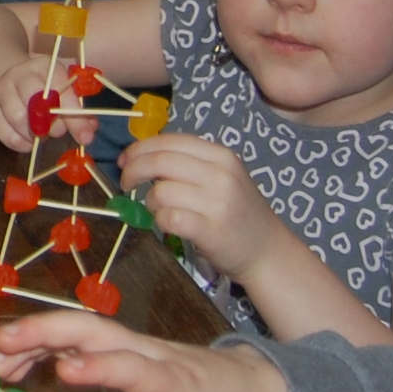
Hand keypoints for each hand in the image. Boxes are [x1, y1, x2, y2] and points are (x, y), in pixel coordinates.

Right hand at [0, 49, 99, 152]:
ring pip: (19, 119)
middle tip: (57, 132)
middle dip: (53, 125)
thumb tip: (88, 132)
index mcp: (43, 66)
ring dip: (36, 135)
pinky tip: (28, 139)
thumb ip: (78, 111)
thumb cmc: (44, 91)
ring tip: (42, 134)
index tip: (86, 136)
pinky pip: (7, 136)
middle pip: (35, 102)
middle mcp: (18, 74)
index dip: (73, 113)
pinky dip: (22, 143)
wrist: (7, 83)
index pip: (59, 87)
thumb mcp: (64, 92)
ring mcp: (0, 92)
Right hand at [0, 314, 289, 391]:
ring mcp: (134, 342)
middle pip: (94, 330)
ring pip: (80, 327)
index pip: (134, 369)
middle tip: (0, 346)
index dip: (102, 367)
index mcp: (170, 383)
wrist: (250, 387)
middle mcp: (148, 353)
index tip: (65, 371)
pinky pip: (79, 335)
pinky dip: (45, 341)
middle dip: (44, 332)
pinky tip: (18, 361)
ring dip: (35, 335)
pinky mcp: (123, 343)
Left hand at [120, 135, 287, 281]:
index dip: (139, 149)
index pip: (168, 141)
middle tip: (126, 184)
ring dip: (148, 201)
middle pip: (160, 162)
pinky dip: (159, 220)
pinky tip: (167, 224)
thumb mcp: (221, 176)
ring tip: (157, 209)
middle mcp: (221, 175)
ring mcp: (217, 203)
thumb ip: (187, 163)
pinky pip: (168, 218)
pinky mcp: (211, 230)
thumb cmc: (237, 211)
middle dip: (133, 171)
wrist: (267, 250)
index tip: (124, 161)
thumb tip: (138, 157)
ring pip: (161, 191)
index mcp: (221, 155)